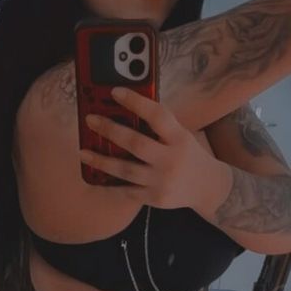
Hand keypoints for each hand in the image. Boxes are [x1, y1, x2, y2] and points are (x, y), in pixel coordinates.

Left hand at [80, 87, 210, 208]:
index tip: (115, 91)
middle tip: (90, 120)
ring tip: (83, 152)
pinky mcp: (155, 198)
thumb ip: (159, 126)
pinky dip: (109, 182)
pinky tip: (95, 174)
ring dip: (101, 160)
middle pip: (136, 143)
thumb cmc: (188, 154)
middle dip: (110, 130)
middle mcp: (172, 160)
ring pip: (125, 169)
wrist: (208, 187)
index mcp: (180, 138)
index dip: (136, 102)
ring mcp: (162, 181)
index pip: (157, 116)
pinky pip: (126, 189)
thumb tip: (124, 110)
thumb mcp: (181, 136)